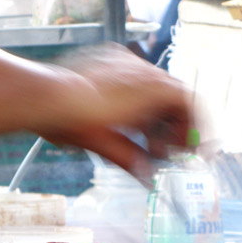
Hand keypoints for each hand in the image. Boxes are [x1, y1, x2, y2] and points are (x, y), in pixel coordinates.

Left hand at [30, 44, 192, 182]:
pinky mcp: (108, 62)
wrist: (43, 97)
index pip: (191, 101)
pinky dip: (140, 105)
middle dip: (175, 127)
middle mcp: (141, 69)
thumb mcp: (107, 146)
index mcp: (149, 87)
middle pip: (174, 97)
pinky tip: (130, 126)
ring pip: (154, 91)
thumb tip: (149, 180)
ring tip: (149, 147)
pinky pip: (135, 83)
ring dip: (157, 119)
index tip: (198, 148)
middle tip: (172, 154)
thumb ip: (133, 162)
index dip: (198, 127)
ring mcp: (124, 63)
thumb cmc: (72, 120)